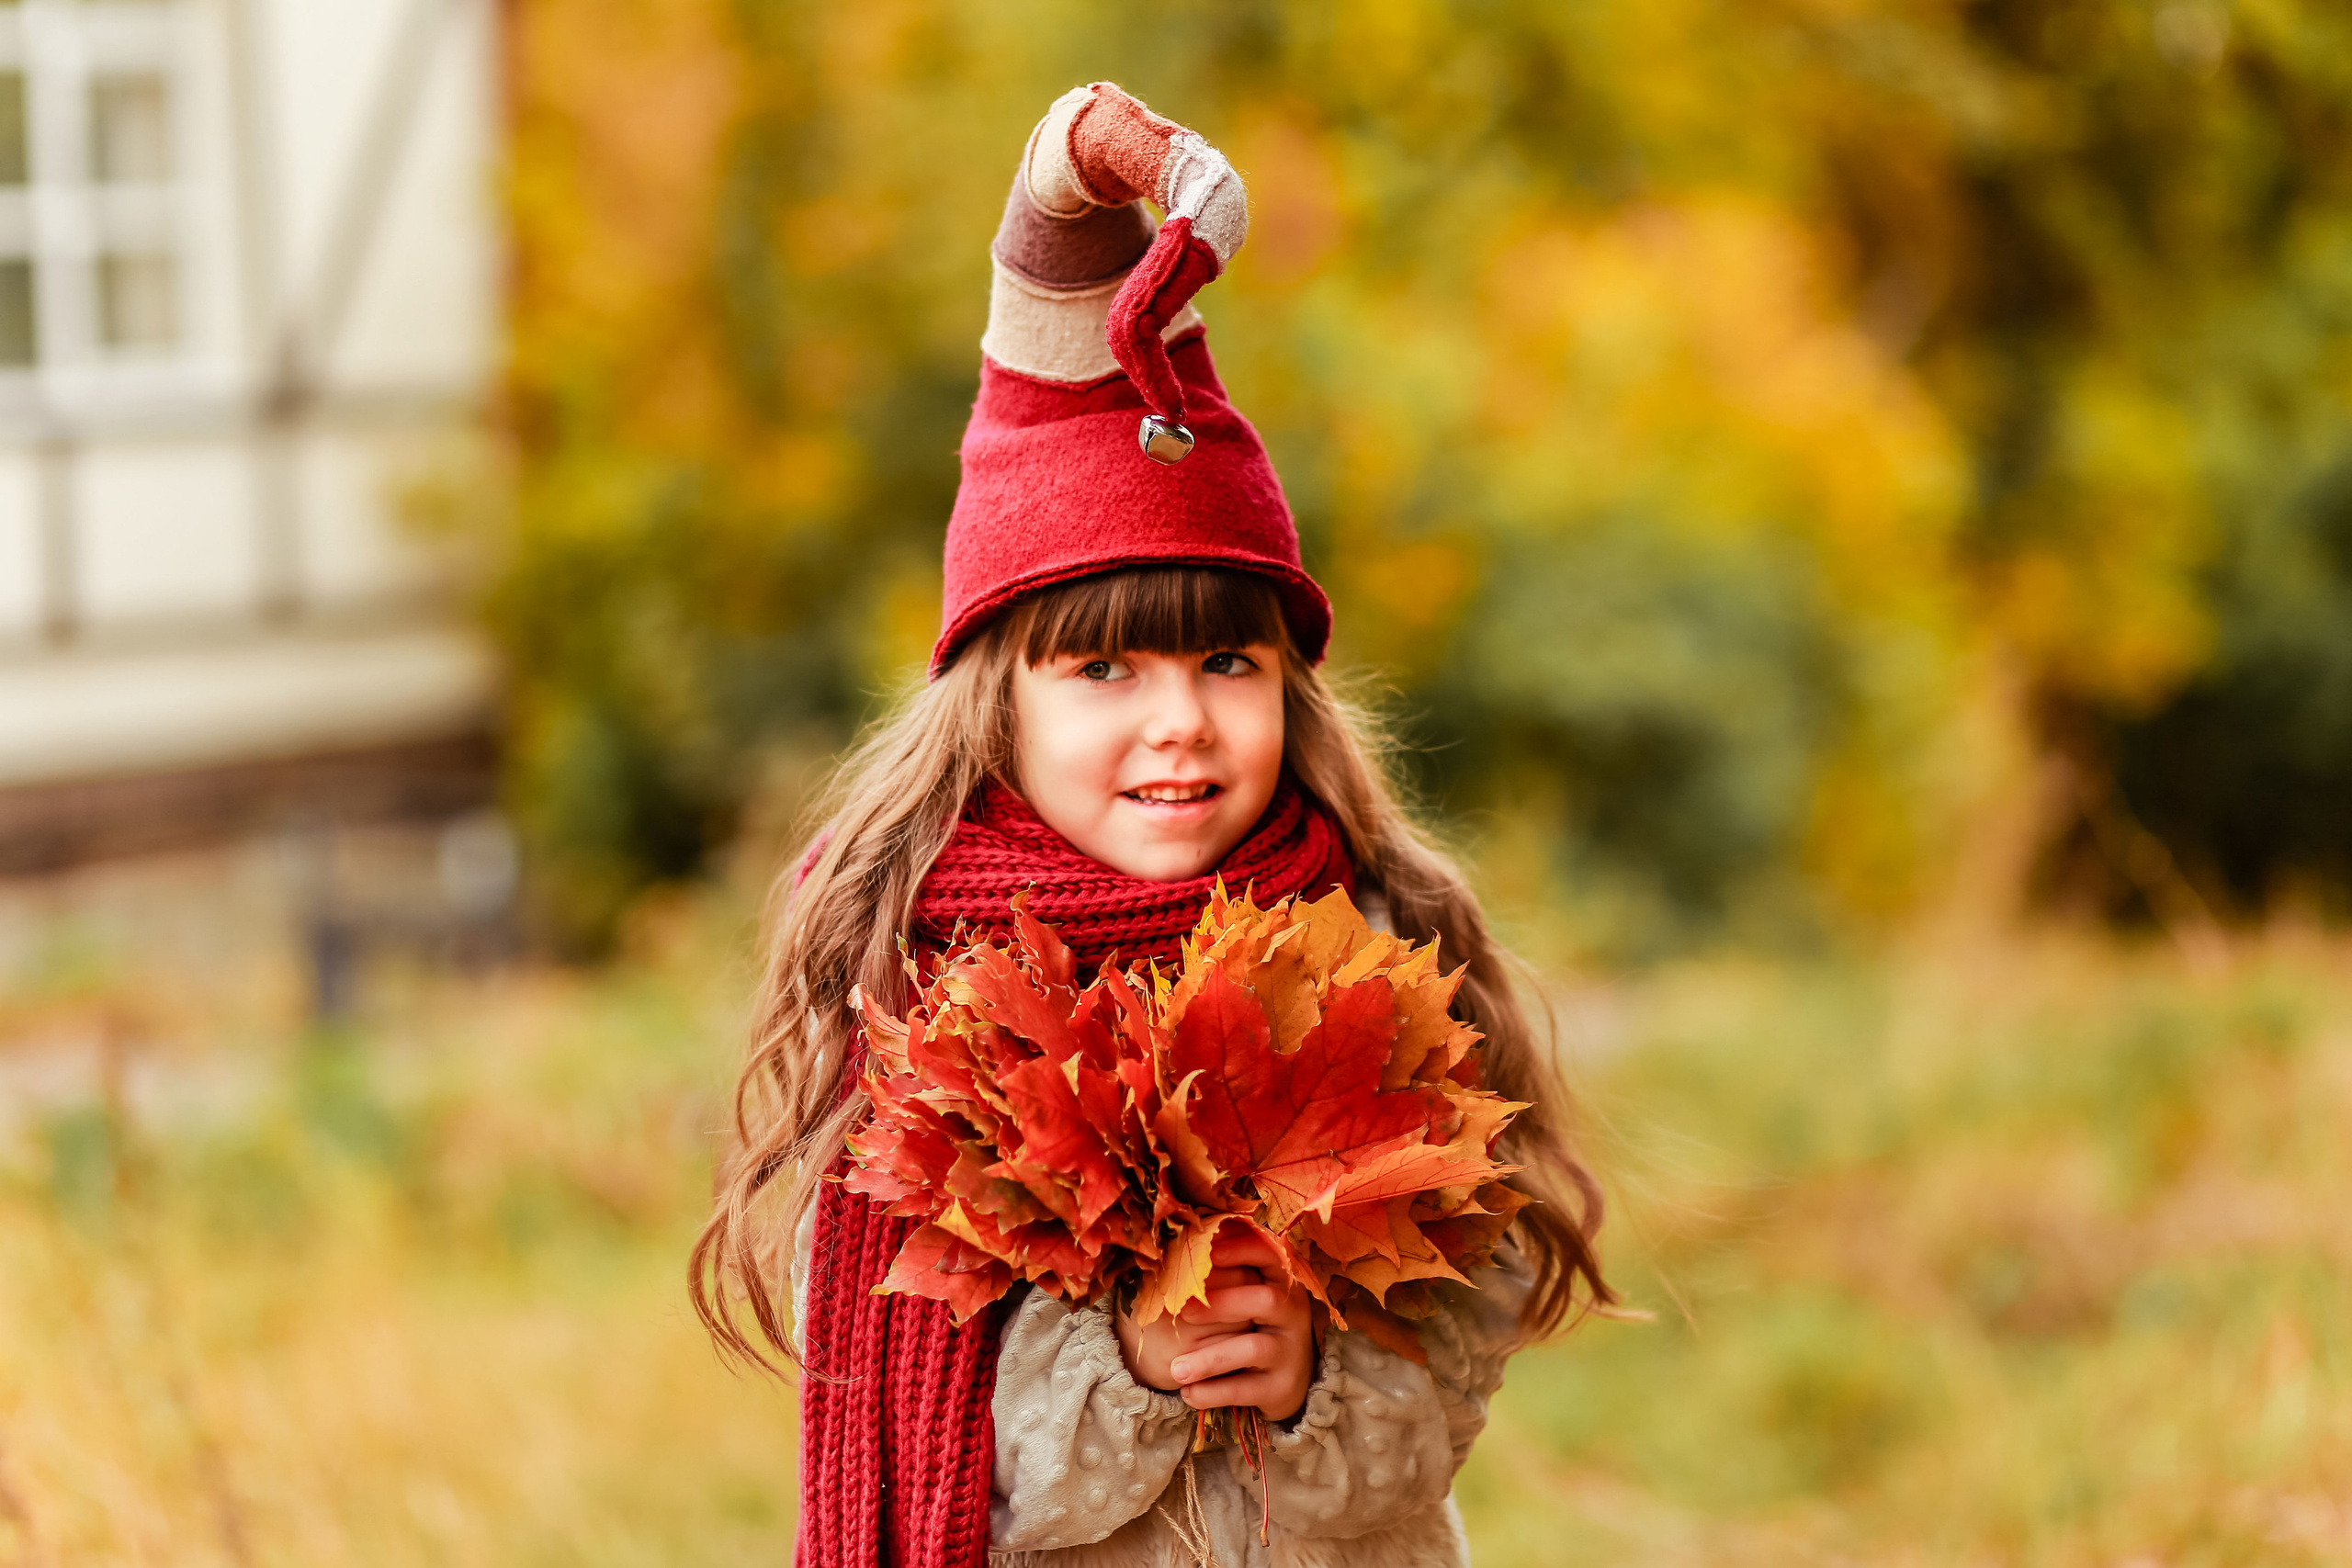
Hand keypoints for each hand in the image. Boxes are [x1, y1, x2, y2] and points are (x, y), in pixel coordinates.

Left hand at [1115, 1231, 1315, 1421]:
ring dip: (1210, 1358)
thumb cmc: (1256, 1325)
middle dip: (1221, 1303)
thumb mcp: (1251, 1295)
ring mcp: (1289, 1353)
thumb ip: (1228, 1272)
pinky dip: (1213, 1392)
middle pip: (1266, 1299)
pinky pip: (1245, 1390)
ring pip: (1253, 1349)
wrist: (1288, 1380)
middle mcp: (1293, 1314)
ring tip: (1175, 1369)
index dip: (1242, 1249)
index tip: (1208, 1251)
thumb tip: (1179, 1239)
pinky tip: (1188, 1393)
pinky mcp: (1281, 1388)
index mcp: (1284, 1283)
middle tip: (1183, 1312)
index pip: (1271, 1255)